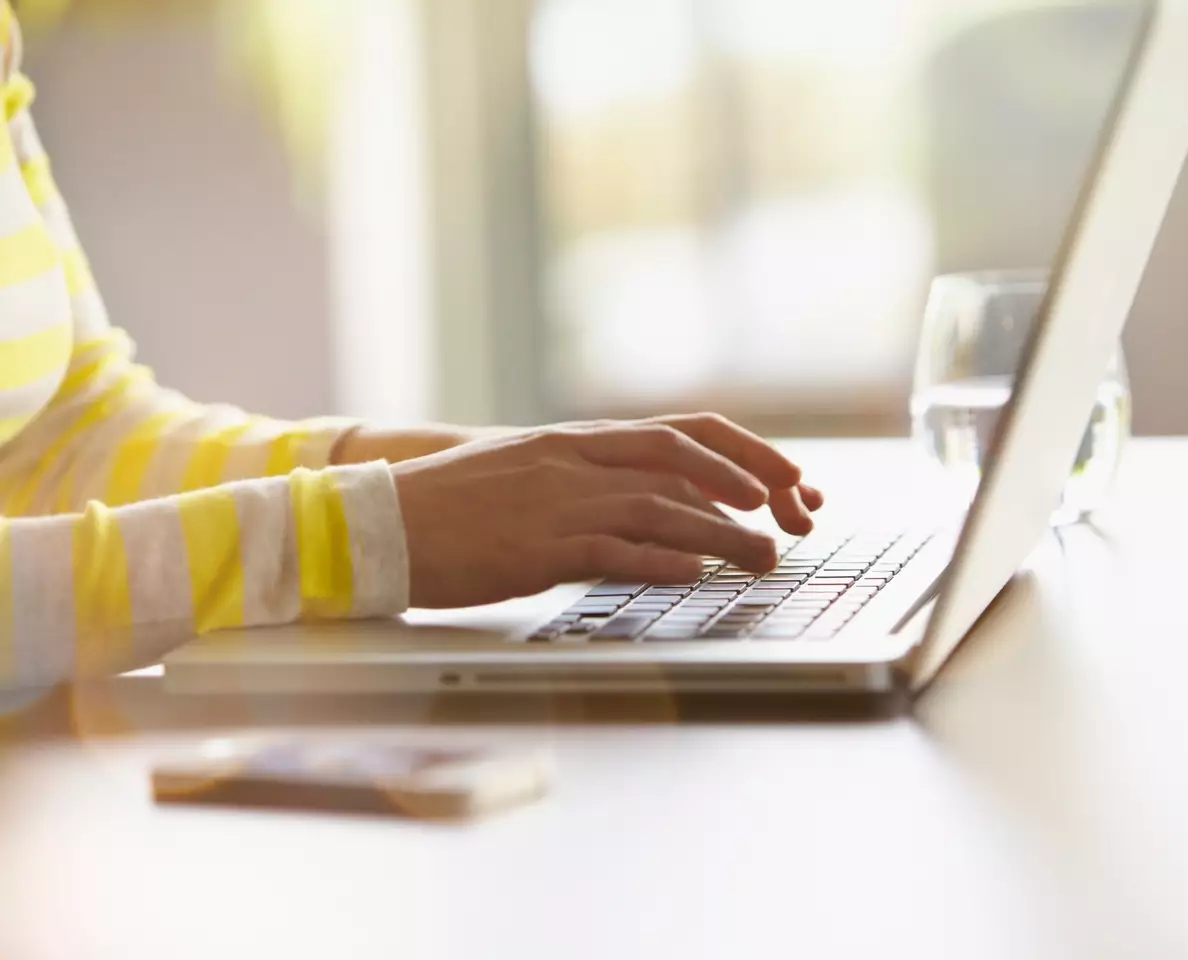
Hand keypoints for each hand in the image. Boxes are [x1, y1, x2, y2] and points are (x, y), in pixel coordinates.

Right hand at [339, 414, 823, 531]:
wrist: (375, 521)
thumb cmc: (451, 506)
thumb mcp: (529, 473)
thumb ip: (591, 478)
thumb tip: (658, 498)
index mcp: (577, 441)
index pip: (681, 432)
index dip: (742, 452)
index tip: (786, 477)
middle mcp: (575, 462)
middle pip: (682, 460)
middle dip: (750, 483)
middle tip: (795, 512)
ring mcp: (555, 503)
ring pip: (659, 508)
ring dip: (722, 533)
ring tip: (767, 556)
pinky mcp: (534, 549)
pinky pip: (609, 551)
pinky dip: (658, 560)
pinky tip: (696, 573)